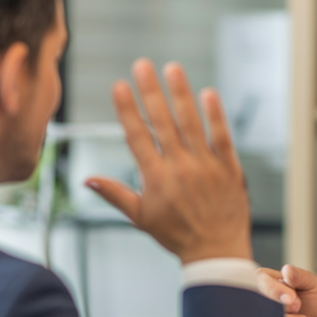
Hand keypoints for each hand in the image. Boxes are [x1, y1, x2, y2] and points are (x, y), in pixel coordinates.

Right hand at [87, 59, 251, 263]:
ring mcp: (206, 166)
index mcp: (156, 178)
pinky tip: (208, 93)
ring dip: (181, 94)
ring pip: (191, 123)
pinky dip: (215, 115)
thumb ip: (115, 194)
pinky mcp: (229, 168)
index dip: (127, 109)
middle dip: (150, 91)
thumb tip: (86, 180)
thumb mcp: (141, 218)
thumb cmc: (176, 235)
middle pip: (162, 122)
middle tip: (142, 64)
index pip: (137, 136)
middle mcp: (180, 168)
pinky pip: (222, 137)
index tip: (118, 85)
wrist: (216, 251)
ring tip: (172, 68)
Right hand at [256, 264, 316, 316]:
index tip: (291, 297)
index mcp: (266, 280)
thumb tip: (286, 270)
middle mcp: (258, 299)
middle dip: (281, 307)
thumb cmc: (313, 299)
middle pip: (257, 303)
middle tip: (297, 306)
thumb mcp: (312, 284)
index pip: (258, 281)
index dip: (273, 290)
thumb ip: (299, 276)